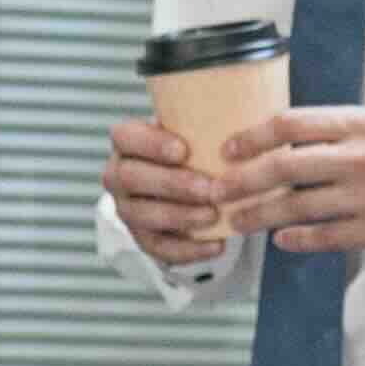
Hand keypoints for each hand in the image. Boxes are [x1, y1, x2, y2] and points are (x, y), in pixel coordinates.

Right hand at [99, 117, 232, 271]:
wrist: (186, 187)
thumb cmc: (194, 151)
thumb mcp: (195, 131)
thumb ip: (206, 124)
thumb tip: (245, 115)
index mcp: (128, 143)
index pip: (124, 136)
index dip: (150, 144)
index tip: (183, 150)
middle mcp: (119, 175)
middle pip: (132, 178)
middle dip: (172, 184)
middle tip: (209, 188)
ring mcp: (126, 208)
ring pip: (142, 215)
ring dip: (180, 216)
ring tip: (213, 216)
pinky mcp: (141, 238)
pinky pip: (159, 248)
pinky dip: (188, 250)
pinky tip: (216, 245)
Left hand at [231, 106, 364, 255]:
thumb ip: (351, 131)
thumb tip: (305, 142)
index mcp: (364, 123)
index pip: (292, 125)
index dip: (253, 136)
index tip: (231, 146)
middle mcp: (361, 157)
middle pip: (282, 167)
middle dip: (242, 180)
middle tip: (218, 189)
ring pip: (296, 206)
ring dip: (259, 215)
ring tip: (238, 220)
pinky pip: (326, 236)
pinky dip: (298, 239)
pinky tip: (282, 240)